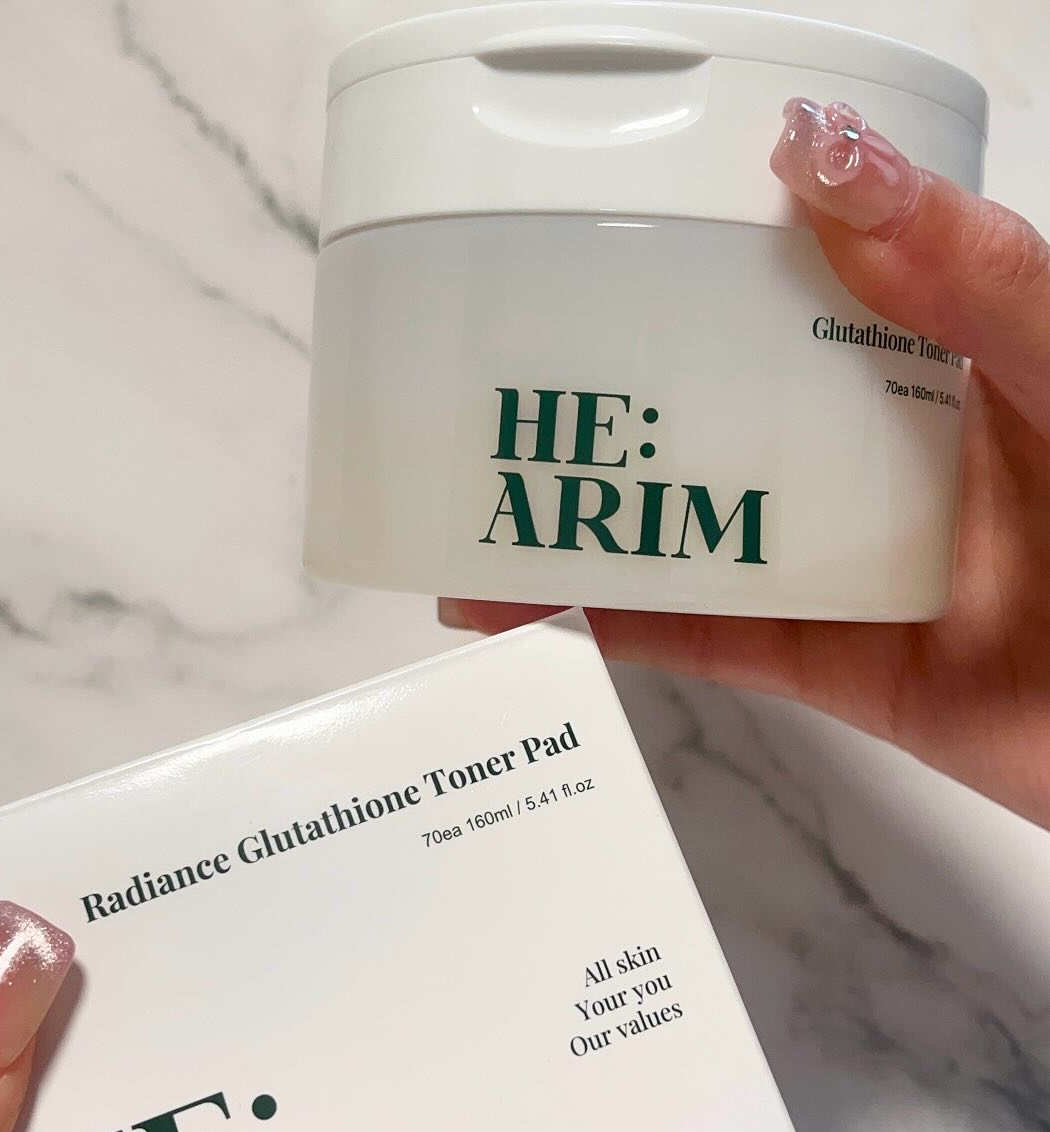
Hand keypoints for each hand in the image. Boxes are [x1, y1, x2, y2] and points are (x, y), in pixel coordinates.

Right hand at [441, 99, 1049, 830]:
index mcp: (937, 356)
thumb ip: (969, 269)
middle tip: (507, 357)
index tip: (602, 222)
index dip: (705, 248)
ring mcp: (845, 558)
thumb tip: (818, 158)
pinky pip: (701, 635)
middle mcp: (878, 451)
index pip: (799, 283)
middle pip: (721, 405)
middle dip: (616, 383)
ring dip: (583, 509)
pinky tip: (524, 597)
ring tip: (473, 486)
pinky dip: (610, 619)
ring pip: (689, 524)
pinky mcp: (828, 662)